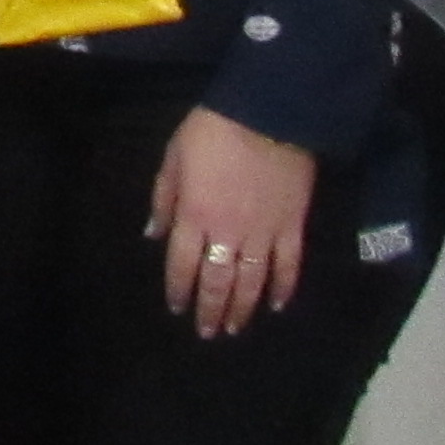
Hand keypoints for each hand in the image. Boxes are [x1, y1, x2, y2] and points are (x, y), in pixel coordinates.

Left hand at [147, 105, 311, 337]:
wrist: (268, 112)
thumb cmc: (213, 131)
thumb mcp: (174, 157)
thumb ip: (164, 198)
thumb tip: (152, 234)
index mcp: (194, 215)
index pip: (183, 264)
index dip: (179, 289)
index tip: (178, 308)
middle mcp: (227, 232)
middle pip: (217, 281)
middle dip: (210, 309)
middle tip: (208, 332)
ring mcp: (263, 232)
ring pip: (251, 281)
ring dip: (242, 308)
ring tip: (234, 328)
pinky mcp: (292, 226)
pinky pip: (288, 265)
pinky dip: (283, 287)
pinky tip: (276, 305)